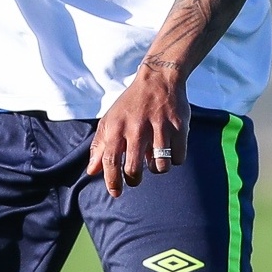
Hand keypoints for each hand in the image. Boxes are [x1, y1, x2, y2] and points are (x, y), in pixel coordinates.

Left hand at [84, 62, 188, 197]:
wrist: (158, 79)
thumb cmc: (131, 104)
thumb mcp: (110, 120)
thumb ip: (99, 146)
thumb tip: (92, 172)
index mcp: (117, 127)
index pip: (110, 161)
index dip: (112, 181)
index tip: (116, 192)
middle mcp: (137, 128)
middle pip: (133, 169)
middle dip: (134, 179)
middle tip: (135, 177)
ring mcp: (159, 127)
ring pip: (159, 167)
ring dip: (157, 168)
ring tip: (154, 158)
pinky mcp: (179, 127)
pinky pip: (178, 158)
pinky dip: (175, 159)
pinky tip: (170, 149)